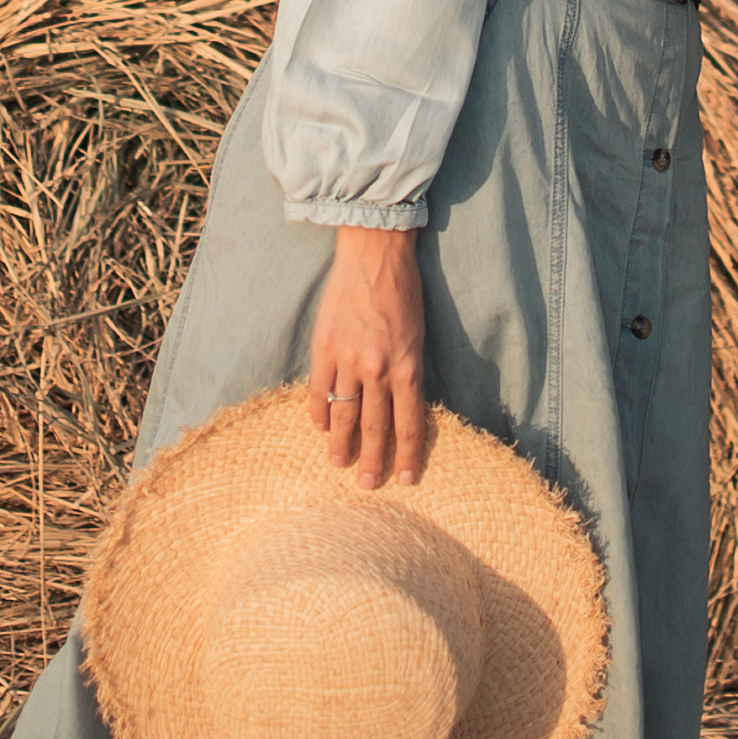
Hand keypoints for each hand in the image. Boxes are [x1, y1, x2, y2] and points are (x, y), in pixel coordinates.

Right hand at [309, 225, 426, 487]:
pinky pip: (318, 390)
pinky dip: (318, 411)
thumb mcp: (419, 335)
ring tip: (338, 464)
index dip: (407, 455)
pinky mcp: (324, 347)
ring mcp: (347, 360)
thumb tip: (402, 403)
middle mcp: (377, 370)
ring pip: (343, 414)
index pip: (408, 424)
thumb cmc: (404, 290)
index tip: (405, 480)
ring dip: (341, 443)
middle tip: (368, 486)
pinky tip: (319, 426)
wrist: (374, 253)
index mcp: (407, 367)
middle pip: (375, 427)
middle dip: (372, 460)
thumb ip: (409, 370)